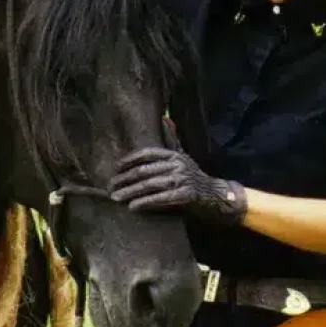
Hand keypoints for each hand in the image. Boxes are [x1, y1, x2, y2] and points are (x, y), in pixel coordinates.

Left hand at [109, 147, 246, 225]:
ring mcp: (182, 180)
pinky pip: (160, 199)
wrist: (214, 195)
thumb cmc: (192, 176)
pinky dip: (145, 203)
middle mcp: (177, 164)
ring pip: (149, 185)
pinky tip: (133, 207)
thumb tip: (164, 119)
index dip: (129, 160)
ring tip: (117, 197)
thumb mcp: (182, 156)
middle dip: (125, 178)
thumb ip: (171, 140)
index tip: (116, 168)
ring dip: (130, 192)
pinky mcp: (185, 195)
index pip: (147, 153)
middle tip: (111, 185)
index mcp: (174, 154)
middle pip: (144, 171)